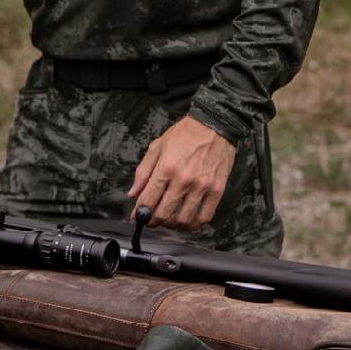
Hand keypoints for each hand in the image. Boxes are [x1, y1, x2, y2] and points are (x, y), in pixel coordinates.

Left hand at [128, 116, 235, 231]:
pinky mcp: (217, 190)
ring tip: (169, 220)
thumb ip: (143, 172)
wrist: (214, 124)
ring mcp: (202, 186)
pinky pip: (205, 217)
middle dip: (153, 221)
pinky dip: (194, 224)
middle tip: (151, 220)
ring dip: (173, 225)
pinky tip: (188, 221)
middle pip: (164, 213)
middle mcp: (183, 179)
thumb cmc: (185, 134)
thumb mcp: (157, 146)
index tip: (137, 217)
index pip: (148, 200)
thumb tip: (133, 193)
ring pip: (184, 219)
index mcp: (166, 167)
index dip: (139, 213)